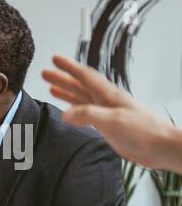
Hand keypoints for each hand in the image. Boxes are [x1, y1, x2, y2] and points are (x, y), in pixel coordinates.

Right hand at [42, 55, 181, 172]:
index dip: (70, 68)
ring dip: (67, 92)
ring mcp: (107, 113)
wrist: (161, 147)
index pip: (85, 77)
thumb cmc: (144, 131)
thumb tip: (64, 114)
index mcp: (109, 96)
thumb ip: (89, 114)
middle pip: (80, 86)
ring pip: (82, 99)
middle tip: (45, 73)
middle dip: (63, 79)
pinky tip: (68, 111)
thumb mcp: (114, 120)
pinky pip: (86, 113)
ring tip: (51, 87)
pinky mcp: (108, 125)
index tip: (55, 59)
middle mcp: (106, 101)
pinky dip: (75, 110)